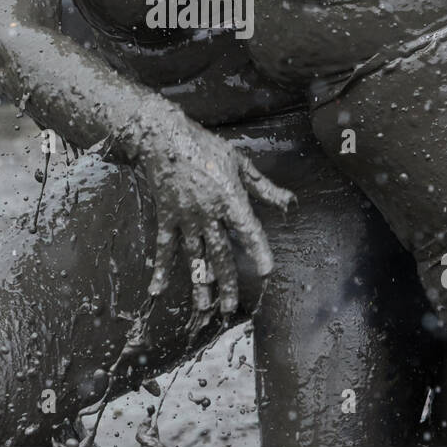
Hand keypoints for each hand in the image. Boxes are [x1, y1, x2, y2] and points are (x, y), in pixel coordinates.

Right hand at [133, 114, 288, 333]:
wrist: (164, 138)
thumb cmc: (205, 147)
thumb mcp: (239, 163)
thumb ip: (264, 188)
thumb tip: (289, 203)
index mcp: (229, 198)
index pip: (247, 229)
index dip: (257, 250)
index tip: (266, 270)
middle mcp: (208, 213)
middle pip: (220, 253)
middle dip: (227, 282)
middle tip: (232, 306)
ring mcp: (185, 218)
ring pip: (194, 256)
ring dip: (200, 283)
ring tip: (204, 307)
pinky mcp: (167, 217)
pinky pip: (164, 247)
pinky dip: (161, 268)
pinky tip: (158, 288)